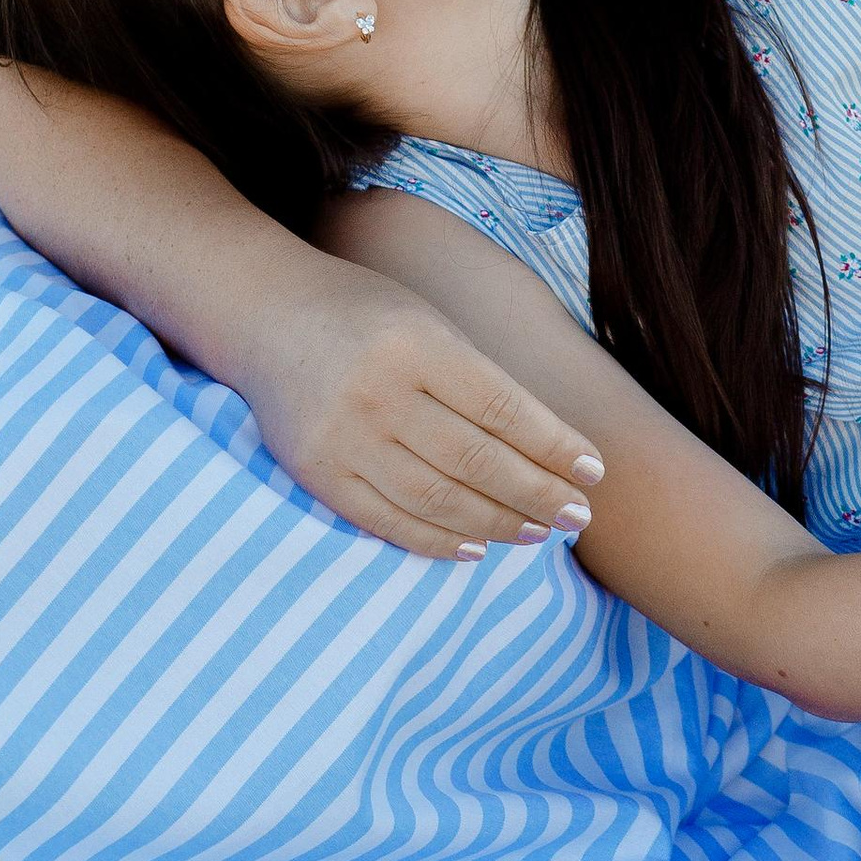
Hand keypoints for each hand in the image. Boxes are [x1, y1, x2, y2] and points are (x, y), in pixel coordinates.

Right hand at [244, 261, 604, 558]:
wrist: (267, 317)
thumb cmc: (367, 315)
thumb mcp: (430, 323)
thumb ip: (478, 380)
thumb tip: (551, 449)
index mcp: (417, 344)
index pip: (504, 409)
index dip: (555, 446)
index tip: (593, 472)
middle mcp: (379, 393)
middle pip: (477, 460)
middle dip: (537, 493)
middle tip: (577, 515)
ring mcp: (343, 438)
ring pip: (437, 498)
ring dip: (497, 522)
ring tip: (538, 532)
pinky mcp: (316, 474)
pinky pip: (386, 521)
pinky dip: (437, 540)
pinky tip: (477, 546)